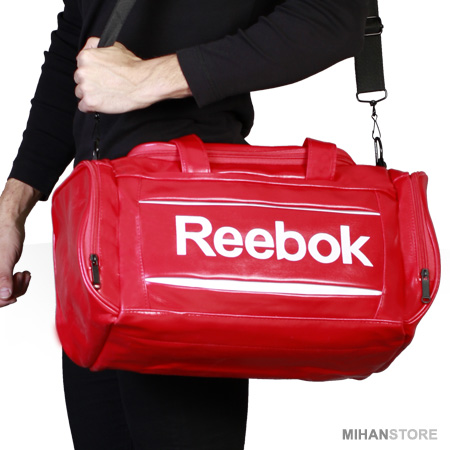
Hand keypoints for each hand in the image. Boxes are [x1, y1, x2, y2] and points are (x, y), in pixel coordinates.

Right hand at [0, 220, 29, 306]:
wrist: (10, 224)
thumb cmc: (5, 236)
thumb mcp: (5, 258)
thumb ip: (3, 277)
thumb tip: (5, 295)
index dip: (1, 301)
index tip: (13, 297)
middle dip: (13, 291)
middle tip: (20, 278)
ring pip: (6, 292)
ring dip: (19, 286)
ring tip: (24, 274)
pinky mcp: (1, 272)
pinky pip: (10, 285)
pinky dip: (20, 282)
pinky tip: (25, 273)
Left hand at [74, 37, 190, 113]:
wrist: (142, 83)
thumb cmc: (132, 67)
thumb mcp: (114, 46)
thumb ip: (97, 45)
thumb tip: (91, 47)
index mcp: (86, 57)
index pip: (80, 65)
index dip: (90, 72)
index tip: (98, 76)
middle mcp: (82, 71)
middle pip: (79, 80)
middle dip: (89, 83)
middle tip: (104, 86)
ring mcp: (85, 88)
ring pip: (80, 93)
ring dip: (90, 95)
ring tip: (104, 95)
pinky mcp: (90, 102)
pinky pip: (83, 107)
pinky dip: (91, 107)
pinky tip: (101, 103)